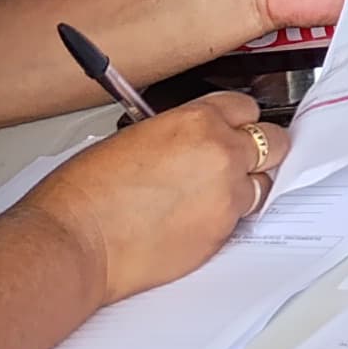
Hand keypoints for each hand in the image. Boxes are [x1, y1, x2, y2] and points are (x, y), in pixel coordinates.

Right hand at [23, 96, 279, 303]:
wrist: (73, 242)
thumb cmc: (84, 193)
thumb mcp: (134, 136)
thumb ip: (178, 133)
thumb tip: (192, 140)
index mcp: (197, 120)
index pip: (245, 106)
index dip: (237, 119)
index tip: (233, 128)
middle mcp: (221, 154)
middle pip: (274, 141)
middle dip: (259, 150)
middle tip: (237, 160)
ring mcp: (226, 196)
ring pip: (261, 184)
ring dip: (243, 187)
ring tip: (207, 197)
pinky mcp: (221, 234)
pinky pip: (238, 220)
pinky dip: (223, 219)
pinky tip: (191, 222)